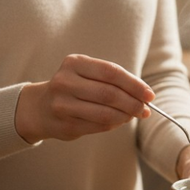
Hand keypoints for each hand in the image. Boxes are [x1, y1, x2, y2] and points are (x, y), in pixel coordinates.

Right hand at [15, 54, 153, 142]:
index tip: (150, 94)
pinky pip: (98, 126)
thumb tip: (144, 96)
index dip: (134, 84)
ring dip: (125, 116)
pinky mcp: (65, 125)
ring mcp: (63, 105)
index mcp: (74, 63)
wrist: (40, 108)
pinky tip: (119, 121)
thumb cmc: (73, 88)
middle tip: (145, 110)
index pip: (111, 72)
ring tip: (134, 115)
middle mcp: (65, 82)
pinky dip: (114, 124)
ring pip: (105, 113)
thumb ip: (112, 80)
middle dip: (133, 103)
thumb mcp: (87, 74)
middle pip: (109, 94)